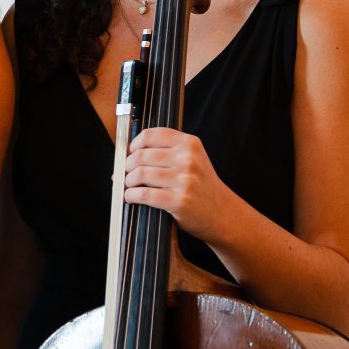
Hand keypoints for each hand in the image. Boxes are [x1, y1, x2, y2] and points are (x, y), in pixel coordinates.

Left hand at [123, 127, 235, 241]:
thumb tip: (127, 153)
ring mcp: (185, 180)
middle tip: (124, 173)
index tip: (130, 153)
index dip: (134, 145)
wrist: (223, 214)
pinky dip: (131, 196)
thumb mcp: (192, 159)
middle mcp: (188, 159)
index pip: (151, 135)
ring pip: (140, 175)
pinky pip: (144, 195)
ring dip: (127, 182)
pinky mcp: (179, 201)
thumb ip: (168, 151)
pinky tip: (130, 198)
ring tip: (128, 186)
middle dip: (127, 166)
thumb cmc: (201, 186)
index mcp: (190, 143)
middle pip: (141, 156)